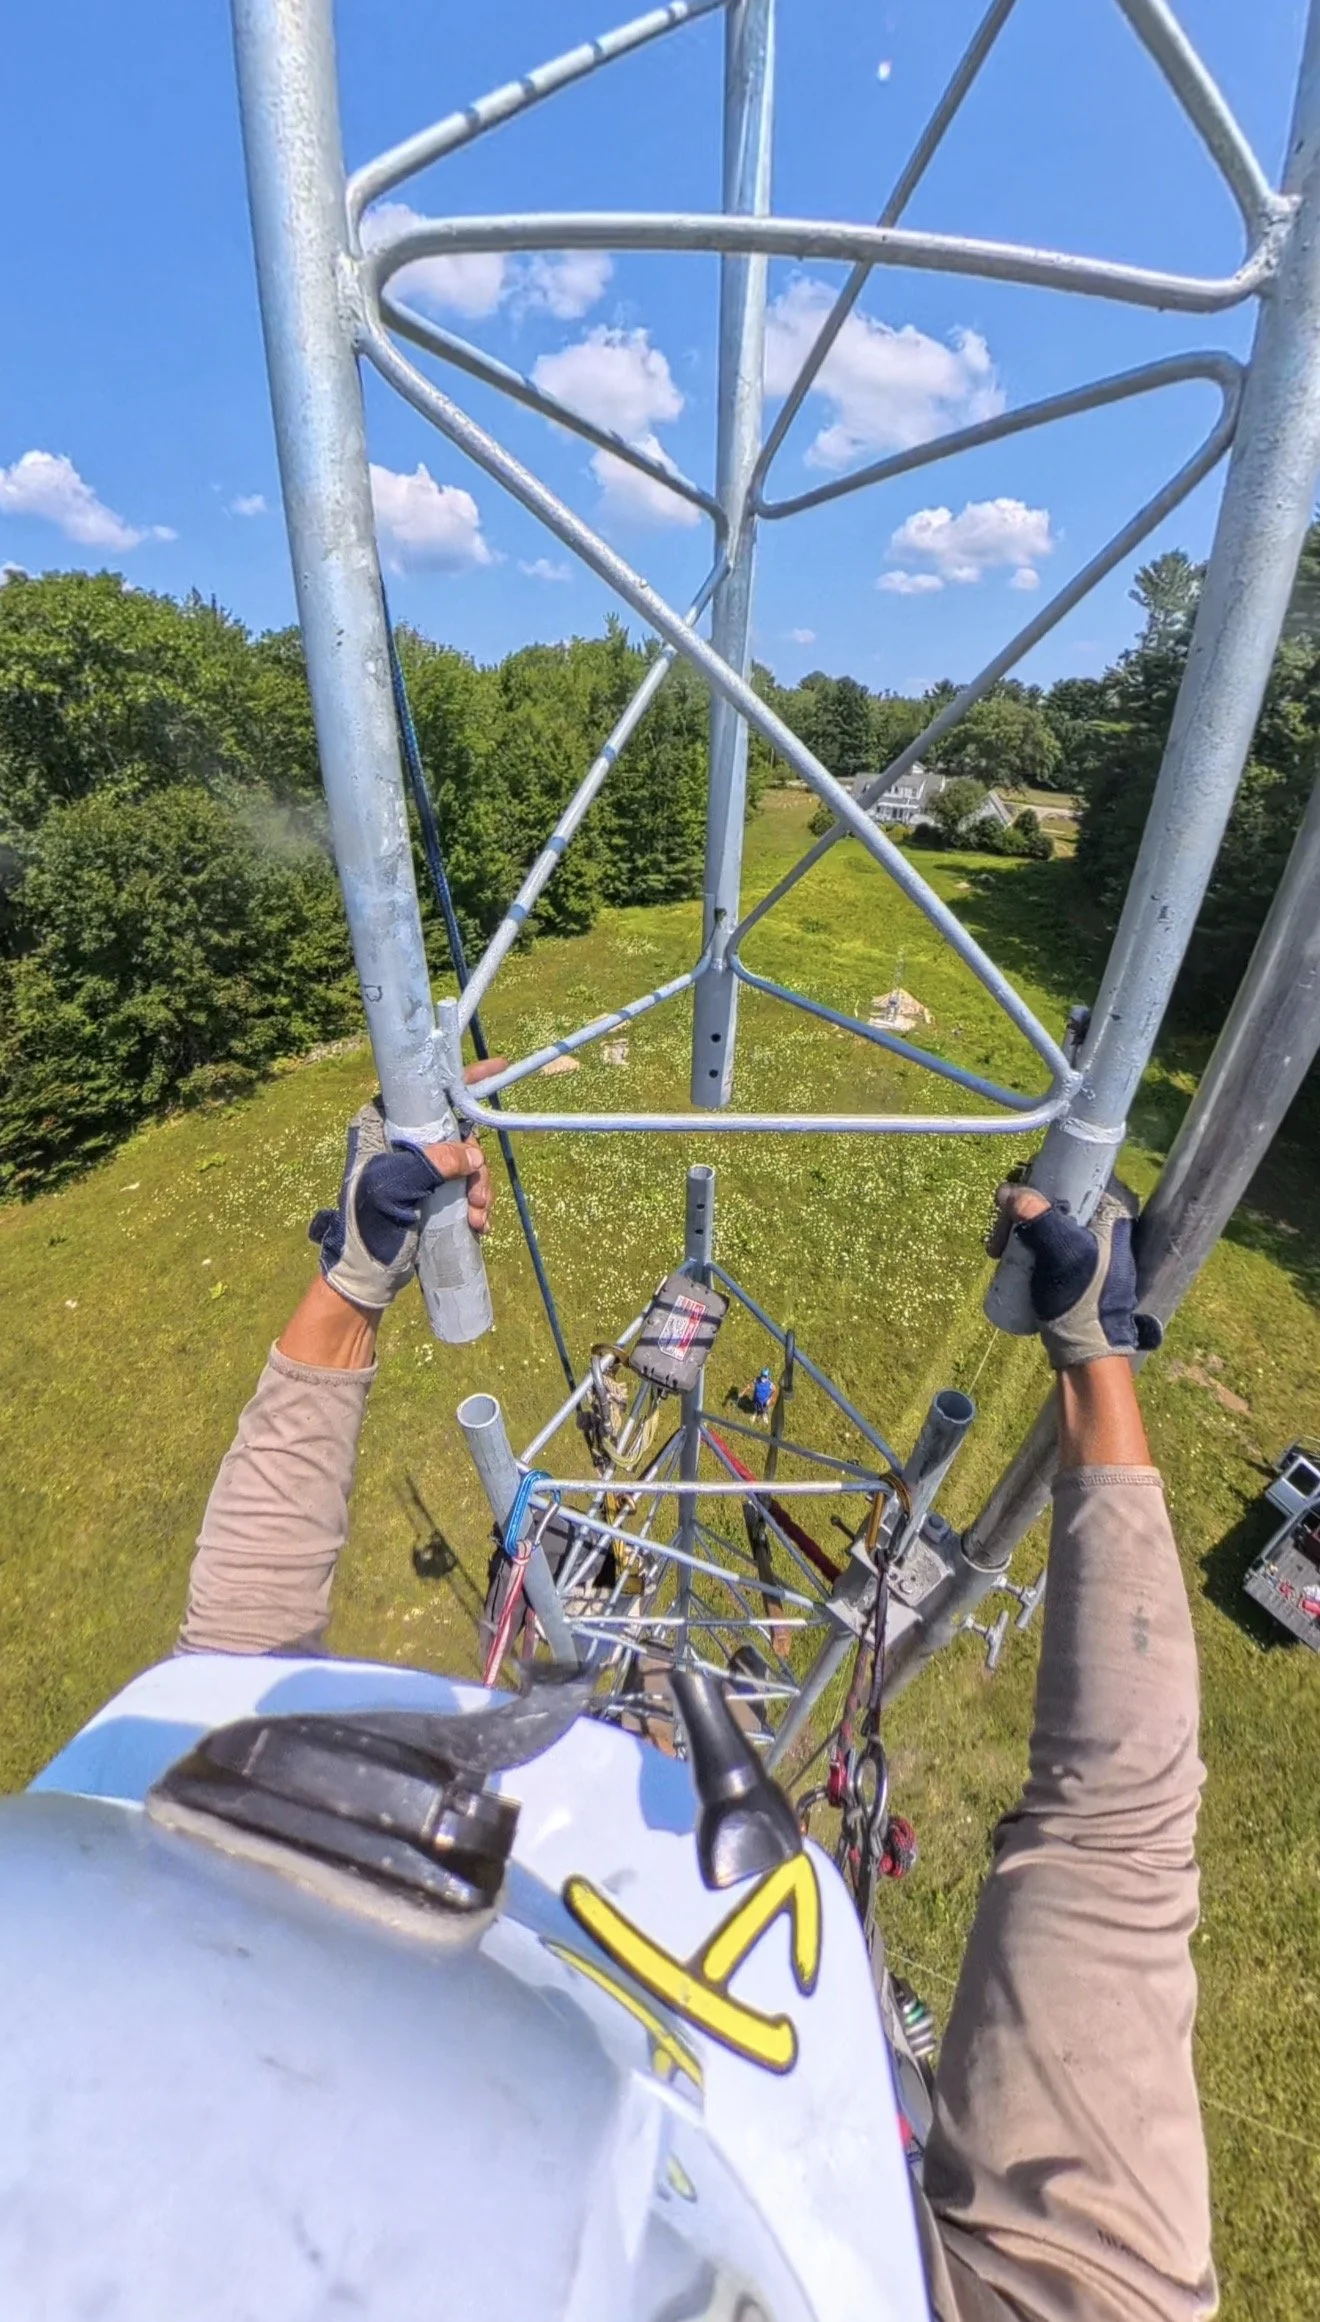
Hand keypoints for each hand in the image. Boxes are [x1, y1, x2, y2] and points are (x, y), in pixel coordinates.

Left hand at [308, 1061, 503, 1313]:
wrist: (366, 1275)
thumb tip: (474, 1156)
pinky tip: (478, 1226)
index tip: (499, 1068)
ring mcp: (419, 1168)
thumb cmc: (367, 1226)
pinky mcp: (431, 1192)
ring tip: (478, 1220)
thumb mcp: (394, 1188)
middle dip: (475, 1165)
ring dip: (479, 1191)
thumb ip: (431, 1164)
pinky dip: (476, 1205)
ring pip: (466, 1162)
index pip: (425, 1091)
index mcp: (381, 1126)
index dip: (462, 1080)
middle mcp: (401, 1141)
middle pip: (457, 1132)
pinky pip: (465, 1187)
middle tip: (478, 1198)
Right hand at [987, 1179, 1162, 1370]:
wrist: (1086, 1350)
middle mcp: (1104, 1215)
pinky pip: (1043, 1233)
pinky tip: (1007, 1255)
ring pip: (1043, 1212)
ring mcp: (1088, 1236)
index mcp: (1112, 1206)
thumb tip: (1008, 1190)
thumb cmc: (1081, 1301)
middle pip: (1052, 1191)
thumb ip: (1040, 1218)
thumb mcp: (1061, 1255)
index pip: (1072, 1169)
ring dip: (1015, 1225)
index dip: (1037, 1176)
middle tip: (999, 1239)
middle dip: (1019, 1209)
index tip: (1011, 1201)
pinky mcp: (1074, 1256)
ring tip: (998, 1253)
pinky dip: (1022, 1238)